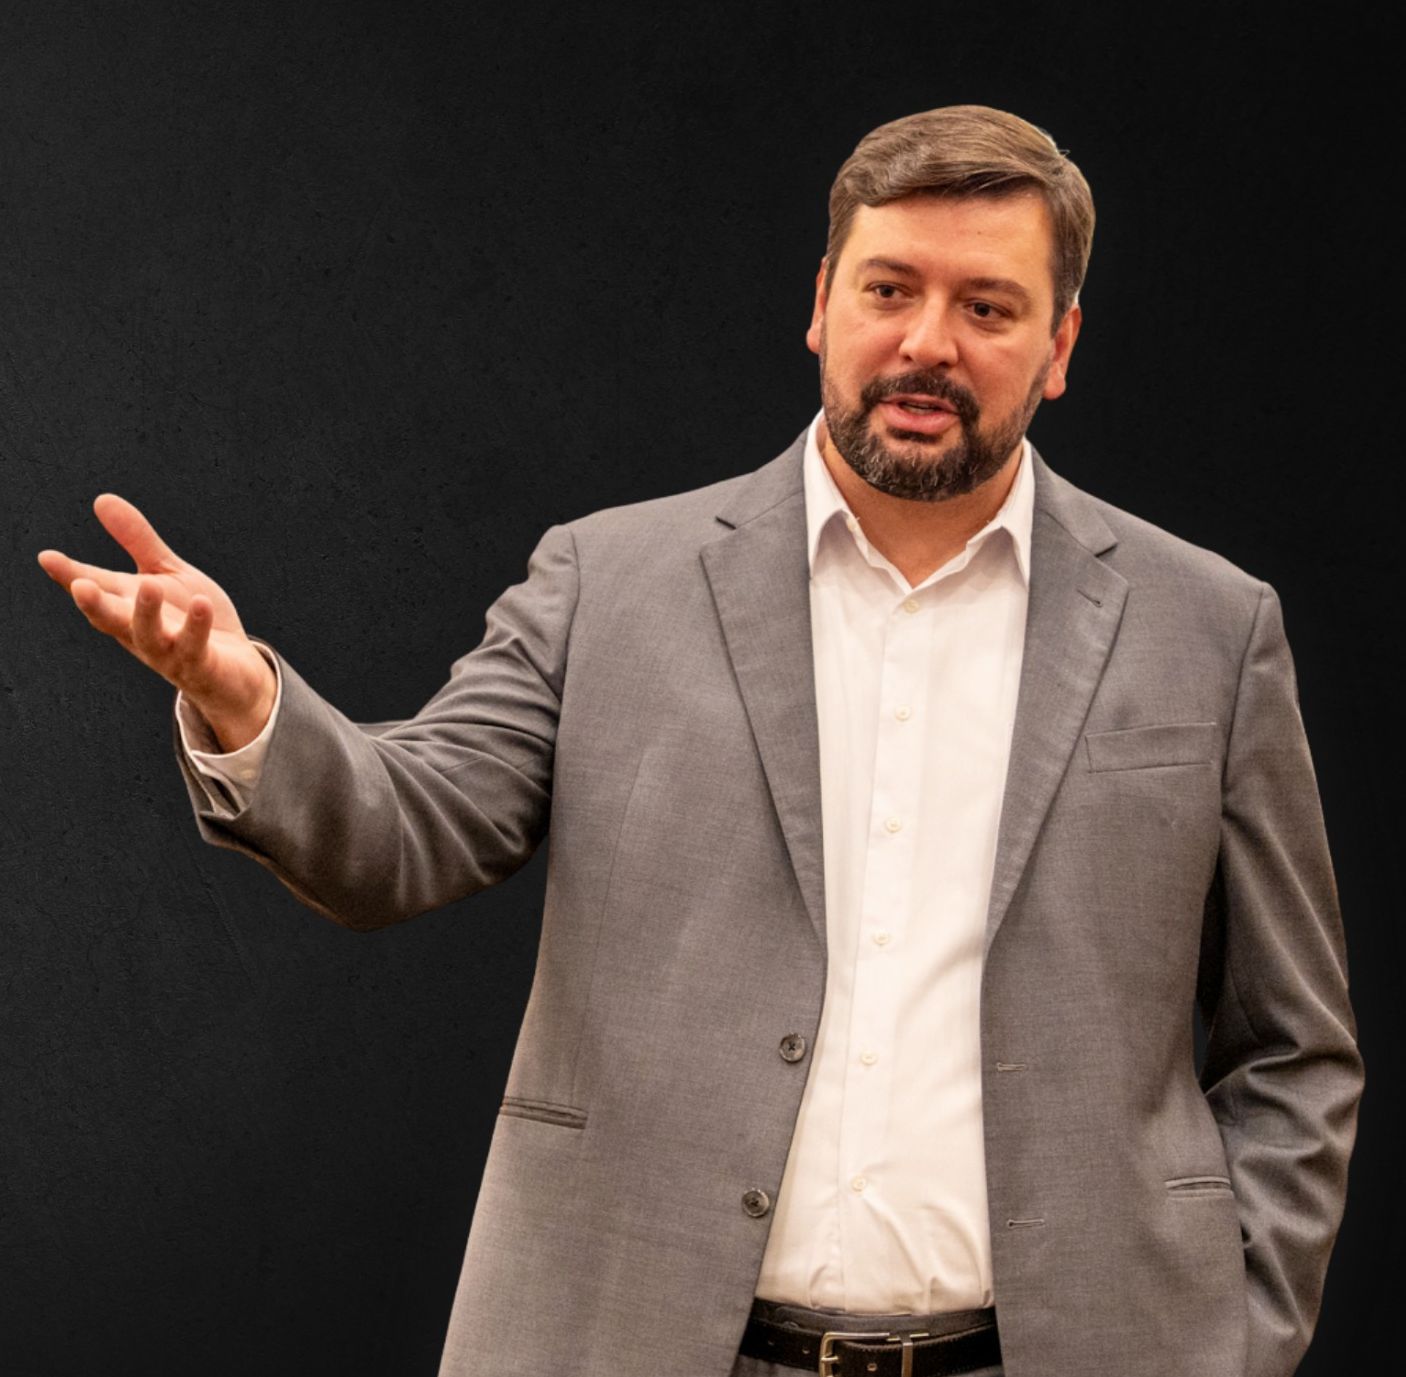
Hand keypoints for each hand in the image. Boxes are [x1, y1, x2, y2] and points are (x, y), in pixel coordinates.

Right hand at [38, 494, 277, 750]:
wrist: (235, 672)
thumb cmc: (193, 620)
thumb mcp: (167, 574)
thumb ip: (137, 541)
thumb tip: (101, 500)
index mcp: (128, 607)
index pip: (96, 588)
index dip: (70, 575)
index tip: (47, 557)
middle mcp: (141, 632)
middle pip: (111, 620)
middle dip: (94, 605)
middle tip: (80, 585)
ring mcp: (169, 652)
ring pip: (150, 637)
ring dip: (147, 613)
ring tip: (148, 586)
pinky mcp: (201, 665)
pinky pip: (195, 647)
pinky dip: (197, 627)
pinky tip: (201, 604)